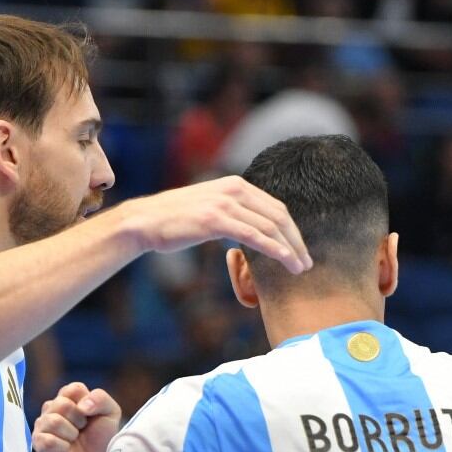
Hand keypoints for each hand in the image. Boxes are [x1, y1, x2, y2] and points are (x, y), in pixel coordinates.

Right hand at [32, 382, 121, 451]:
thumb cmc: (102, 437)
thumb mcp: (111, 413)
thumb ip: (100, 398)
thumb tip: (81, 406)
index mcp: (68, 397)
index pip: (73, 389)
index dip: (87, 403)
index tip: (91, 415)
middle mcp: (52, 408)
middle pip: (62, 404)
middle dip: (79, 420)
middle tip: (82, 429)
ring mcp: (43, 425)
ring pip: (53, 421)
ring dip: (71, 434)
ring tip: (74, 440)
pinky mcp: (38, 444)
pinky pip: (46, 440)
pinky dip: (61, 447)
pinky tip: (65, 450)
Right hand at [113, 175, 310, 274]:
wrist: (145, 222)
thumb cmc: (175, 221)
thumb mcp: (209, 208)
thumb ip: (232, 213)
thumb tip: (251, 229)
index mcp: (235, 184)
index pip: (275, 206)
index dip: (292, 230)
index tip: (300, 249)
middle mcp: (233, 188)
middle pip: (279, 215)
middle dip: (297, 240)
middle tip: (306, 262)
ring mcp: (225, 203)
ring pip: (270, 226)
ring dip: (290, 249)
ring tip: (300, 268)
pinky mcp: (216, 220)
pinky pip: (254, 235)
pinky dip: (274, 249)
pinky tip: (285, 261)